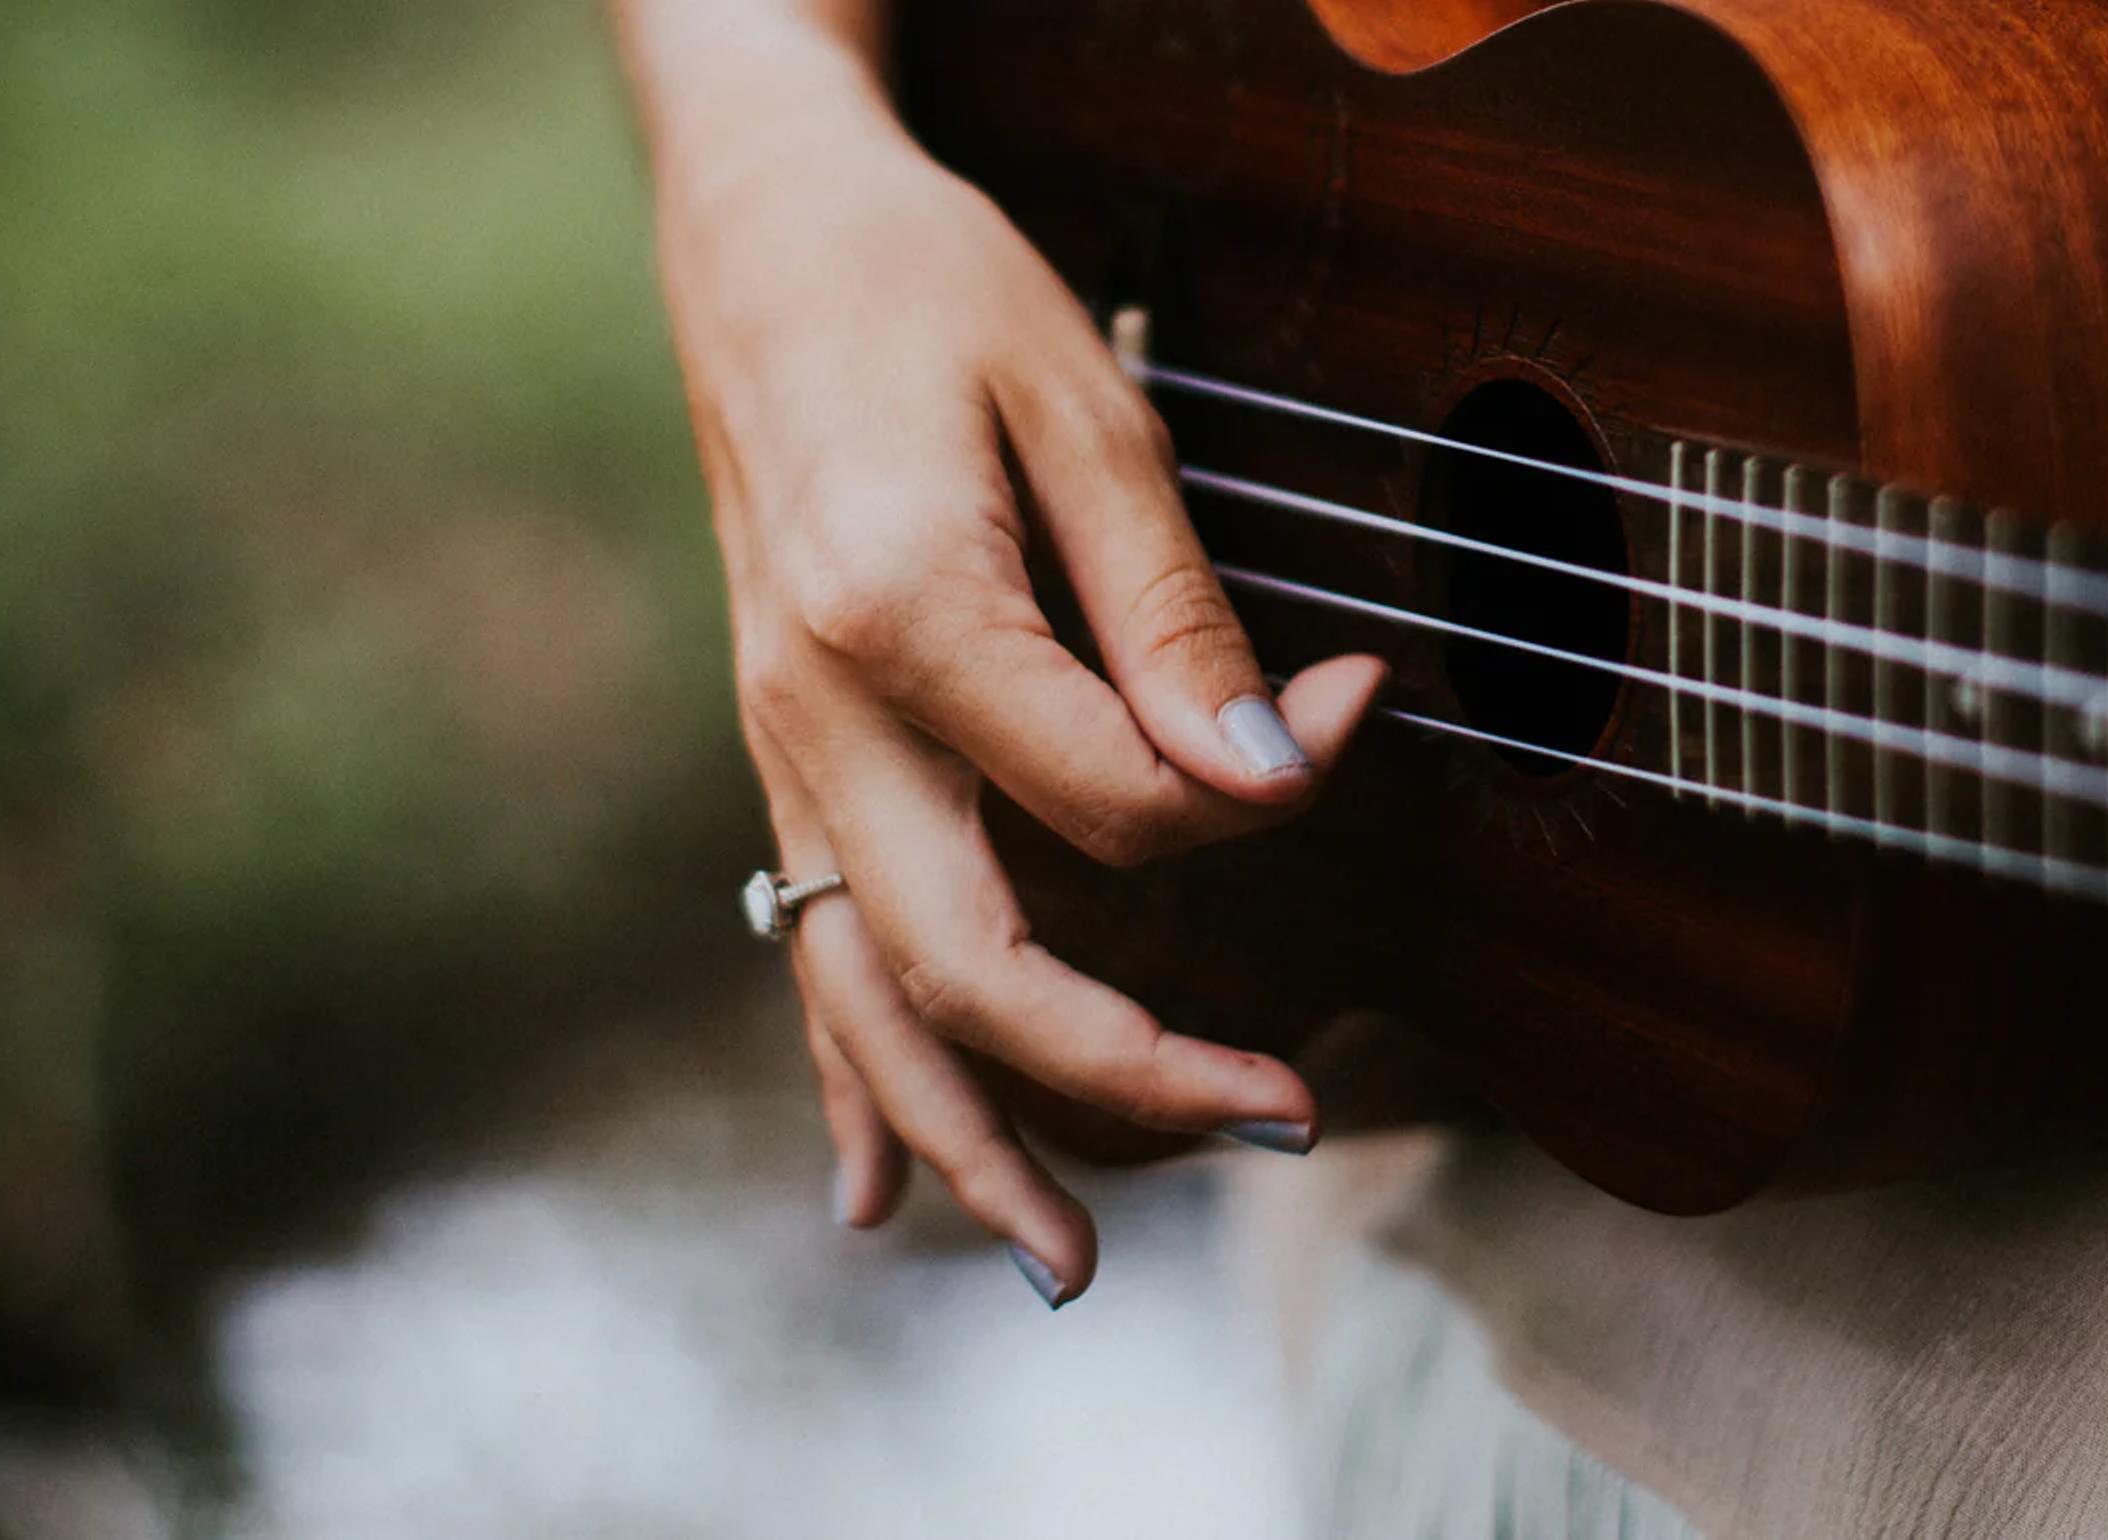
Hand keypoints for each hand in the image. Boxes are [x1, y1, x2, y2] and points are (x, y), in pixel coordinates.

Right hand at [630, 11, 1385, 1306]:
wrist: (762, 234)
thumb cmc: (933, 292)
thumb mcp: (1087, 405)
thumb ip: (1171, 609)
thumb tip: (1263, 773)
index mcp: (905, 618)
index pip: (1110, 796)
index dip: (1251, 790)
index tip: (1345, 721)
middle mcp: (823, 718)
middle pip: (969, 963)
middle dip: (1128, 1076)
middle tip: (1284, 1127)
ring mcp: (789, 755)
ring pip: (864, 1001)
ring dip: (971, 1143)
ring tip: (1071, 1268)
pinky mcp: (788, 761)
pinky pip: (803, 955)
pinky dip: (845, 1084)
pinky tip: (873, 1195)